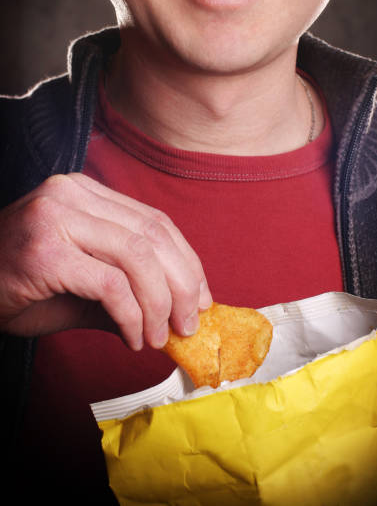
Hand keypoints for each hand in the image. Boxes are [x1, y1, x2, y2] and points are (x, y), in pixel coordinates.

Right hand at [0, 173, 211, 349]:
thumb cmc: (22, 284)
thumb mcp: (84, 281)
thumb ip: (130, 287)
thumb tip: (179, 312)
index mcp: (86, 192)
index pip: (154, 221)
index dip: (186, 261)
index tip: (201, 297)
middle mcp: (73, 194)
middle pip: (153, 235)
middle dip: (182, 285)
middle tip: (189, 324)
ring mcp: (57, 217)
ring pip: (138, 257)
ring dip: (159, 304)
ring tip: (160, 337)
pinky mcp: (46, 250)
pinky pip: (111, 284)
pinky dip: (132, 316)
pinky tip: (133, 337)